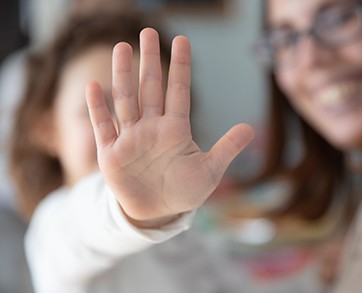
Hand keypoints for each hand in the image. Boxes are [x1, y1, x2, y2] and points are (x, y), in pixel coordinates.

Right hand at [86, 28, 253, 226]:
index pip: (179, 91)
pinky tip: (94, 85)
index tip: (182, 40)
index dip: (180, 66)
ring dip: (122, 75)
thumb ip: (227, 148)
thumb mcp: (210, 171)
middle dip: (149, 61)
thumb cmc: (185, 191)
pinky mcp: (111, 154)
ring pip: (126, 100)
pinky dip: (97, 108)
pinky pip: (103, 126)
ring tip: (122, 47)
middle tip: (148, 32)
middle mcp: (152, 128)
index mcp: (176, 130)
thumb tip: (250, 127)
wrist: (158, 212)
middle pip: (150, 88)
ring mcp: (130, 138)